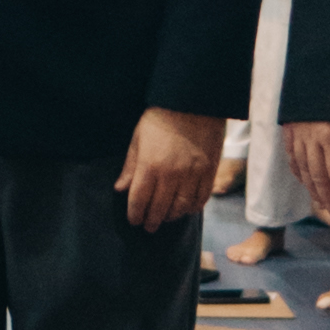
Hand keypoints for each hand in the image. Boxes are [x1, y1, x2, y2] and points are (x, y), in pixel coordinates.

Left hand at [113, 107, 222, 230]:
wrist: (193, 102)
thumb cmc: (161, 118)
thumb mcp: (138, 138)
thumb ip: (130, 166)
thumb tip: (120, 189)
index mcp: (150, 166)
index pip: (139, 200)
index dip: (135, 214)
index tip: (134, 221)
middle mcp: (171, 175)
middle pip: (160, 208)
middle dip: (152, 221)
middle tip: (148, 226)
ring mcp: (193, 175)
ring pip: (181, 207)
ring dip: (171, 217)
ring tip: (165, 218)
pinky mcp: (209, 172)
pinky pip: (201, 199)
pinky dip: (192, 208)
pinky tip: (186, 209)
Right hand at [288, 118, 329, 226]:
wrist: (322, 61)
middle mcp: (312, 138)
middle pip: (319, 178)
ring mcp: (298, 133)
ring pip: (303, 170)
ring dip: (314, 191)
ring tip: (324, 205)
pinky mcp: (289, 127)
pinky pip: (291, 156)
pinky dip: (298, 172)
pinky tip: (305, 182)